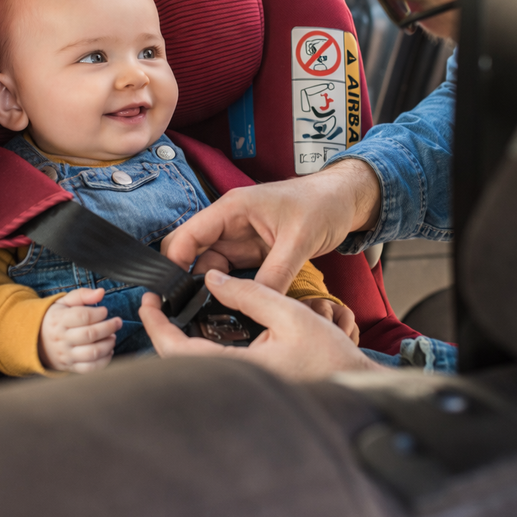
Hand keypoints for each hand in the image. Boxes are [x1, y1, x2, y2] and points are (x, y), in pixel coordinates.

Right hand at [39, 288, 121, 373]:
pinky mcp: (71, 367)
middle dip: (109, 327)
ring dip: (108, 344)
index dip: (98, 313)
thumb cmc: (56, 318)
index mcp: (58, 320)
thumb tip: (101, 292)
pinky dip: (104, 360)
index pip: (82, 316)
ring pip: (92, 353)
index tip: (104, 311)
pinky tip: (108, 350)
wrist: (36, 340)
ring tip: (112, 336)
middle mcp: (62, 339)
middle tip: (117, 322)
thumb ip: (82, 295)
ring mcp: (66, 355)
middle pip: (90, 334)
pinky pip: (90, 368)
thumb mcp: (64, 302)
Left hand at [139, 270, 384, 380]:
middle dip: (161, 330)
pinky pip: (212, 365)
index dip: (157, 326)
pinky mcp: (247, 383)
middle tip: (156, 302)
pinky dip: (198, 345)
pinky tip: (202, 326)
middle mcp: (234, 382)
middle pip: (179, 360)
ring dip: (178, 338)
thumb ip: (250, 294)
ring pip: (194, 363)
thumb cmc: (329, 355)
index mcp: (239, 368)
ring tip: (174, 309)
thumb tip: (213, 279)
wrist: (353, 382)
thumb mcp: (291, 314)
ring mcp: (240, 385)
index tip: (148, 302)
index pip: (179, 350)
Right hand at [161, 159, 381, 293]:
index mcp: (232, 209)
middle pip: (193, 254)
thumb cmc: (322, 204)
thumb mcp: (299, 241)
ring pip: (212, 268)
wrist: (345, 201)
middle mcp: (230, 223)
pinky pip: (233, 274)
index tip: (171, 295)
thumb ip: (276, 274)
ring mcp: (241, 239)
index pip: (188, 235)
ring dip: (212, 290)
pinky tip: (233, 308)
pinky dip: (231, 290)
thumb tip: (257, 305)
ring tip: (212, 316)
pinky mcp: (253, 252)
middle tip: (190, 313)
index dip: (174, 263)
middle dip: (189, 282)